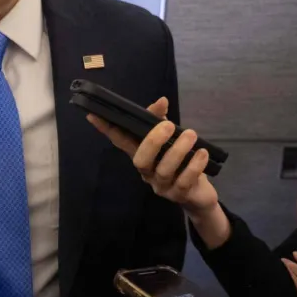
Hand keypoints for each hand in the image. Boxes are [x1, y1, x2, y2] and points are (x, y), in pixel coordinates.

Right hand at [87, 97, 230, 247]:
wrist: (199, 195)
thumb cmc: (181, 163)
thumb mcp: (171, 140)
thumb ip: (162, 121)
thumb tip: (161, 101)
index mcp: (142, 156)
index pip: (120, 141)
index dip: (107, 129)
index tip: (94, 114)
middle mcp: (147, 172)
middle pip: (140, 160)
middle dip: (152, 141)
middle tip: (168, 125)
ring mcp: (161, 186)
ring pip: (164, 170)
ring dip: (178, 150)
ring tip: (191, 135)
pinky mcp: (179, 195)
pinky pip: (184, 181)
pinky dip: (194, 166)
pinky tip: (202, 154)